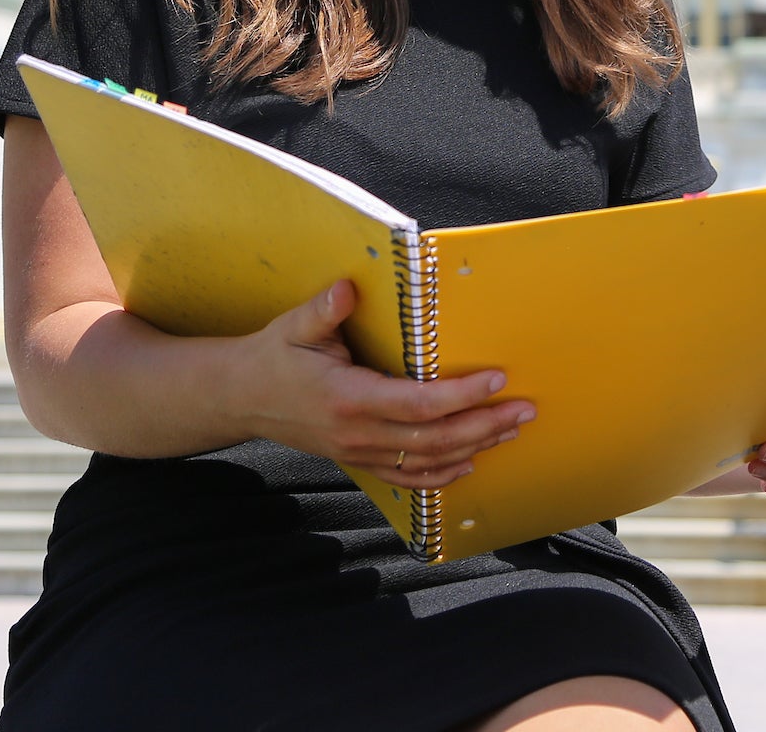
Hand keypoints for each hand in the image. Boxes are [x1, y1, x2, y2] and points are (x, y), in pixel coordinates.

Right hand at [230, 279, 527, 490]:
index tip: (497, 380)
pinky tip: (470, 462)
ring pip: (427, 460)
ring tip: (511, 429)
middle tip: (525, 409)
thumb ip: (325, 309)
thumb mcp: (294, 326)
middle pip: (434, 438)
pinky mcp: (359, 460)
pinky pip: (407, 477)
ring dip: (474, 446)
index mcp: (349, 397)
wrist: (241, 398)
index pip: (418, 403)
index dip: (461, 395)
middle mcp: (359, 433)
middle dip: (485, 424)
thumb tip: (349, 287)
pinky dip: (442, 474)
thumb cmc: (274, 356)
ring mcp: (360, 452)